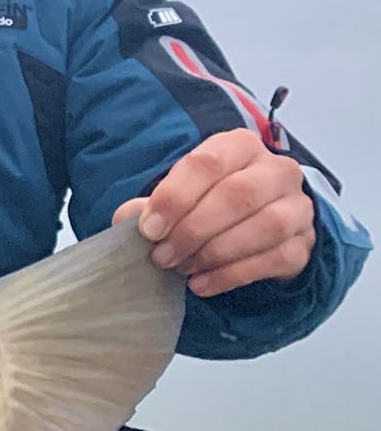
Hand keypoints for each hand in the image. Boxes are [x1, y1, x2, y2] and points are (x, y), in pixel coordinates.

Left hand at [112, 128, 314, 296]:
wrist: (257, 228)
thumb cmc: (210, 203)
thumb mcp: (180, 196)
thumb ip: (153, 205)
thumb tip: (126, 218)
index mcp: (240, 146)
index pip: (208, 163)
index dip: (174, 197)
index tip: (147, 229)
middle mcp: (277, 170)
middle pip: (239, 194)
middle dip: (194, 229)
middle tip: (162, 256)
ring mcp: (298, 206)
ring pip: (266, 226)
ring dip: (215, 252)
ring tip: (182, 268)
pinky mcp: (305, 243)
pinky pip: (275, 258)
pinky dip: (232, 275)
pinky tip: (201, 284)